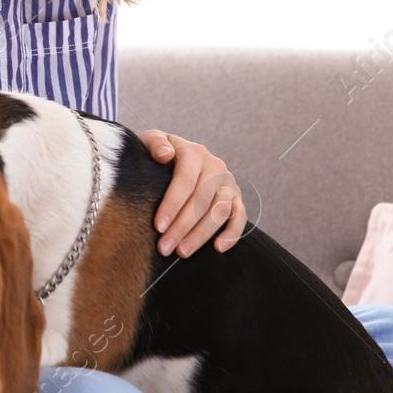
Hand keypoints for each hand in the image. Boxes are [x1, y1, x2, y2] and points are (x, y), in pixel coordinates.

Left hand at [139, 131, 246, 257]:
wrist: (179, 156)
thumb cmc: (160, 154)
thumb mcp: (152, 140)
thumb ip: (155, 143)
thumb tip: (164, 155)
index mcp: (194, 153)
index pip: (185, 180)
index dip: (172, 204)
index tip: (158, 226)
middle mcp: (215, 166)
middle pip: (202, 200)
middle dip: (182, 226)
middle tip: (165, 248)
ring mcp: (228, 183)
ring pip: (219, 211)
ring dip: (202, 234)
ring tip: (182, 252)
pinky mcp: (236, 197)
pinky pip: (240, 217)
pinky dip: (232, 234)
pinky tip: (218, 248)